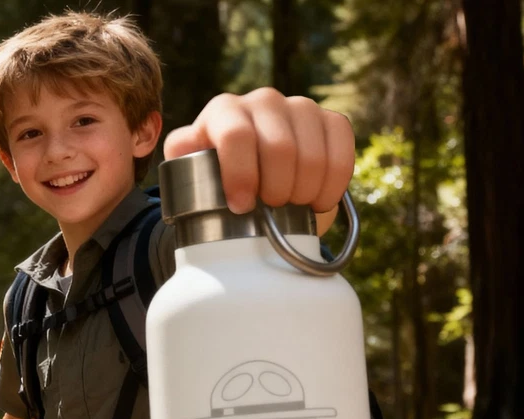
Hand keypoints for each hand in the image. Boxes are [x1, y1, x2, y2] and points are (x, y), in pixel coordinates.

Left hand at [164, 89, 354, 215]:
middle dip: (276, 190)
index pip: (236, 135)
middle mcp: (261, 102)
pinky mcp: (329, 120)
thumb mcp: (188, 175)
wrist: (251, 189)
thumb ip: (182, 161)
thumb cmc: (214, 184)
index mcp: (223, 112)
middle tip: (270, 213)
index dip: (241, 175)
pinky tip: (319, 201)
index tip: (242, 207)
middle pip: (279, 147)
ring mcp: (298, 107)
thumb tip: (184, 147)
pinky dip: (333, 180)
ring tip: (292, 208)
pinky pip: (341, 144)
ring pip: (312, 151)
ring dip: (304, 190)